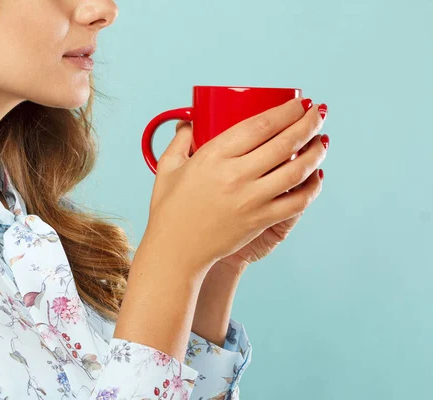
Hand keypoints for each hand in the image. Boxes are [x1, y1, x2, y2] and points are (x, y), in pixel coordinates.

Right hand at [145, 98, 326, 275]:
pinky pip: (297, 202)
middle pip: (285, 143)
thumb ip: (180, 141)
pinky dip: (312, 188)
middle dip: (308, 123)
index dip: (286, 111)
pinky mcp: (260, 220)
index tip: (298, 103)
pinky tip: (316, 176)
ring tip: (322, 141)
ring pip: (297, 170)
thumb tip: (188, 124)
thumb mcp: (167, 168)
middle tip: (317, 113)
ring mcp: (251, 199)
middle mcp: (235, 175)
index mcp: (213, 157)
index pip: (260, 125)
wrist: (175, 250)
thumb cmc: (169, 210)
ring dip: (316, 152)